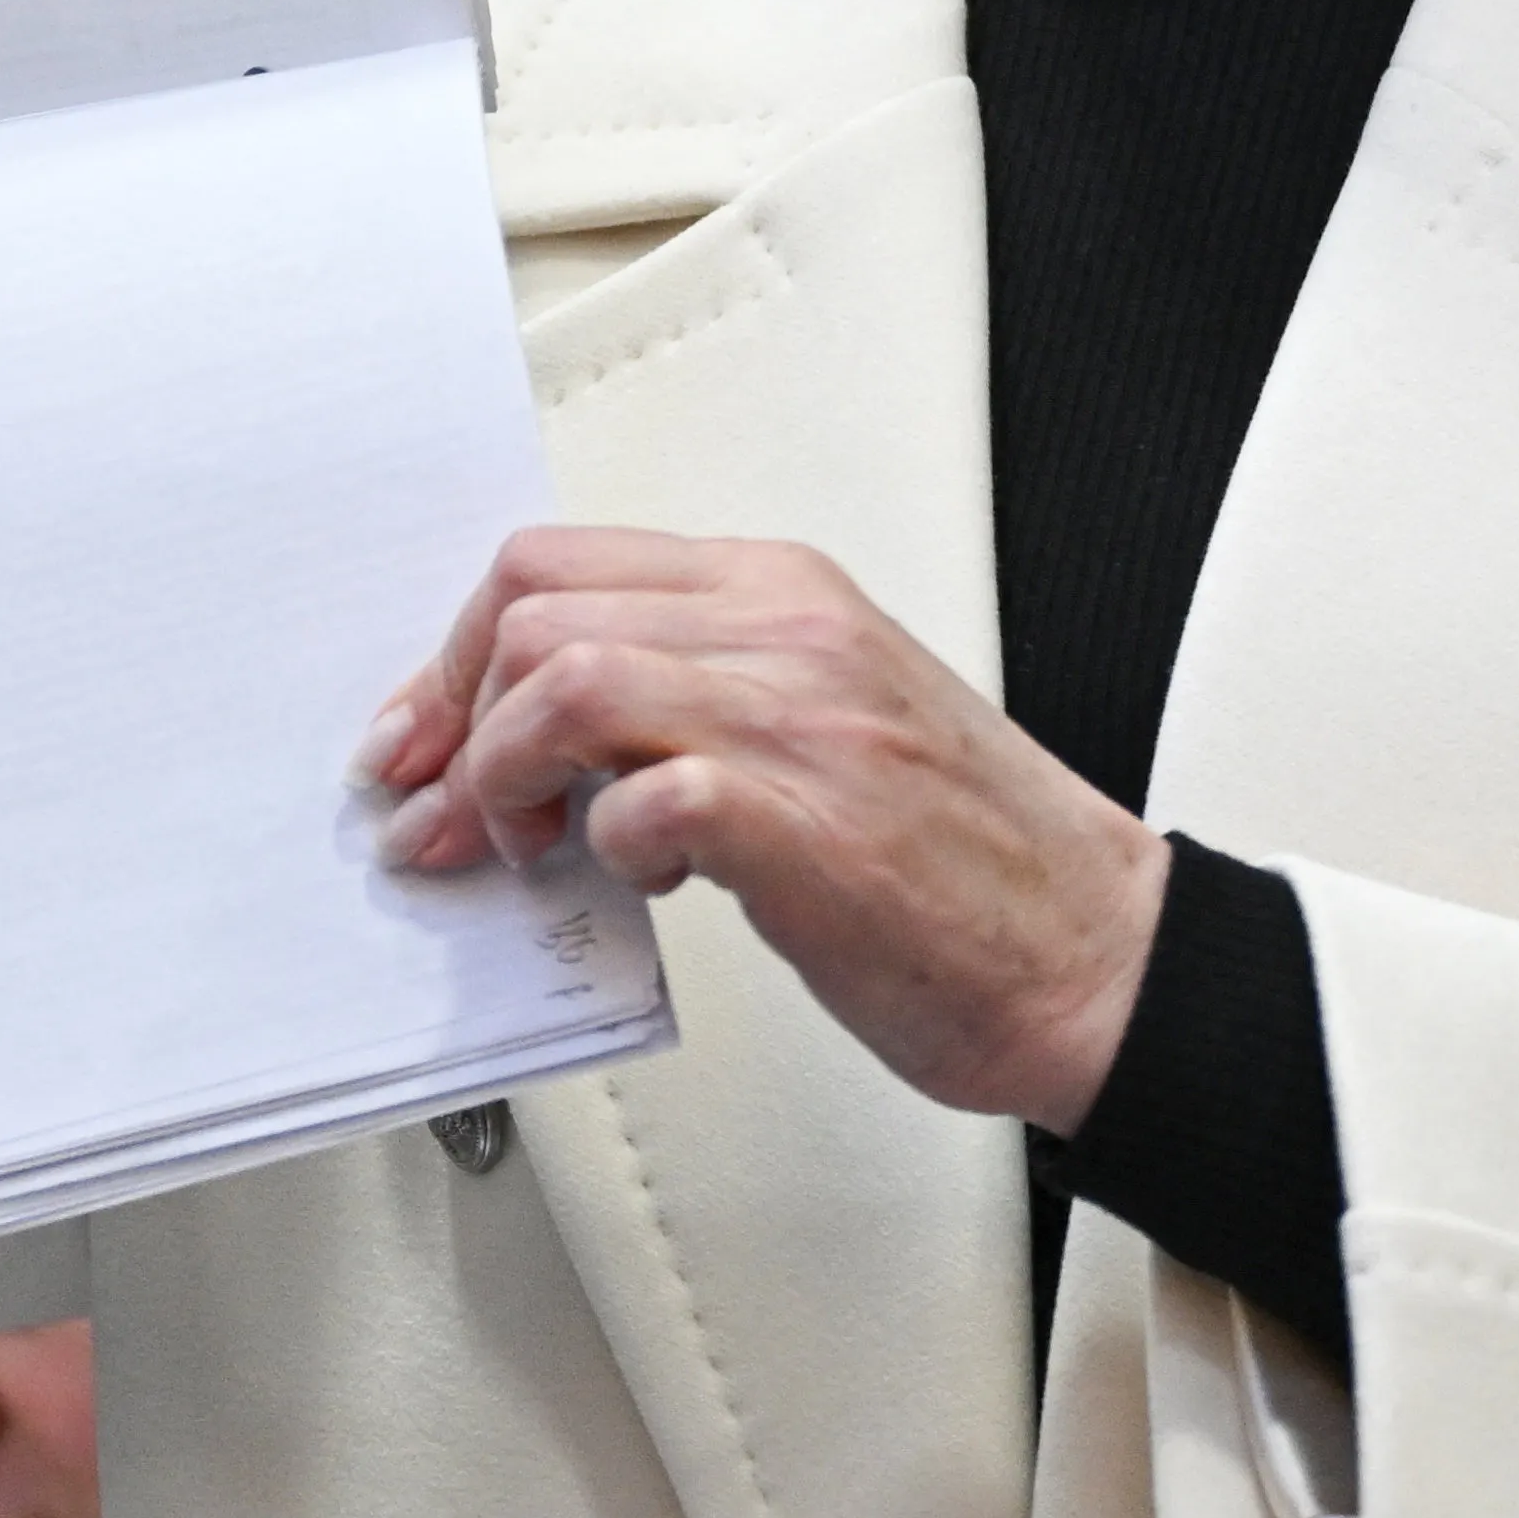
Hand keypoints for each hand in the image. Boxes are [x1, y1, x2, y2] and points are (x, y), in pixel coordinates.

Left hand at [360, 528, 1169, 1131]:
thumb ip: (696, 698)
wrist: (1094, 954)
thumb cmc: (965, 861)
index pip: (558, 563)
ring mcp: (805, 724)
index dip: (454, 658)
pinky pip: (648, 793)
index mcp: (788, 593)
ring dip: (502, 780)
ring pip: (568, 680)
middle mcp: (792, 634)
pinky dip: (605, 843)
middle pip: (534, 607)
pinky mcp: (813, 829)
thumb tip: (545, 745)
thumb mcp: (825, 722)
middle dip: (452, 721)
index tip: (424, 741)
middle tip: (448, 816)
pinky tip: (636, 882)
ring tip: (524, 851)